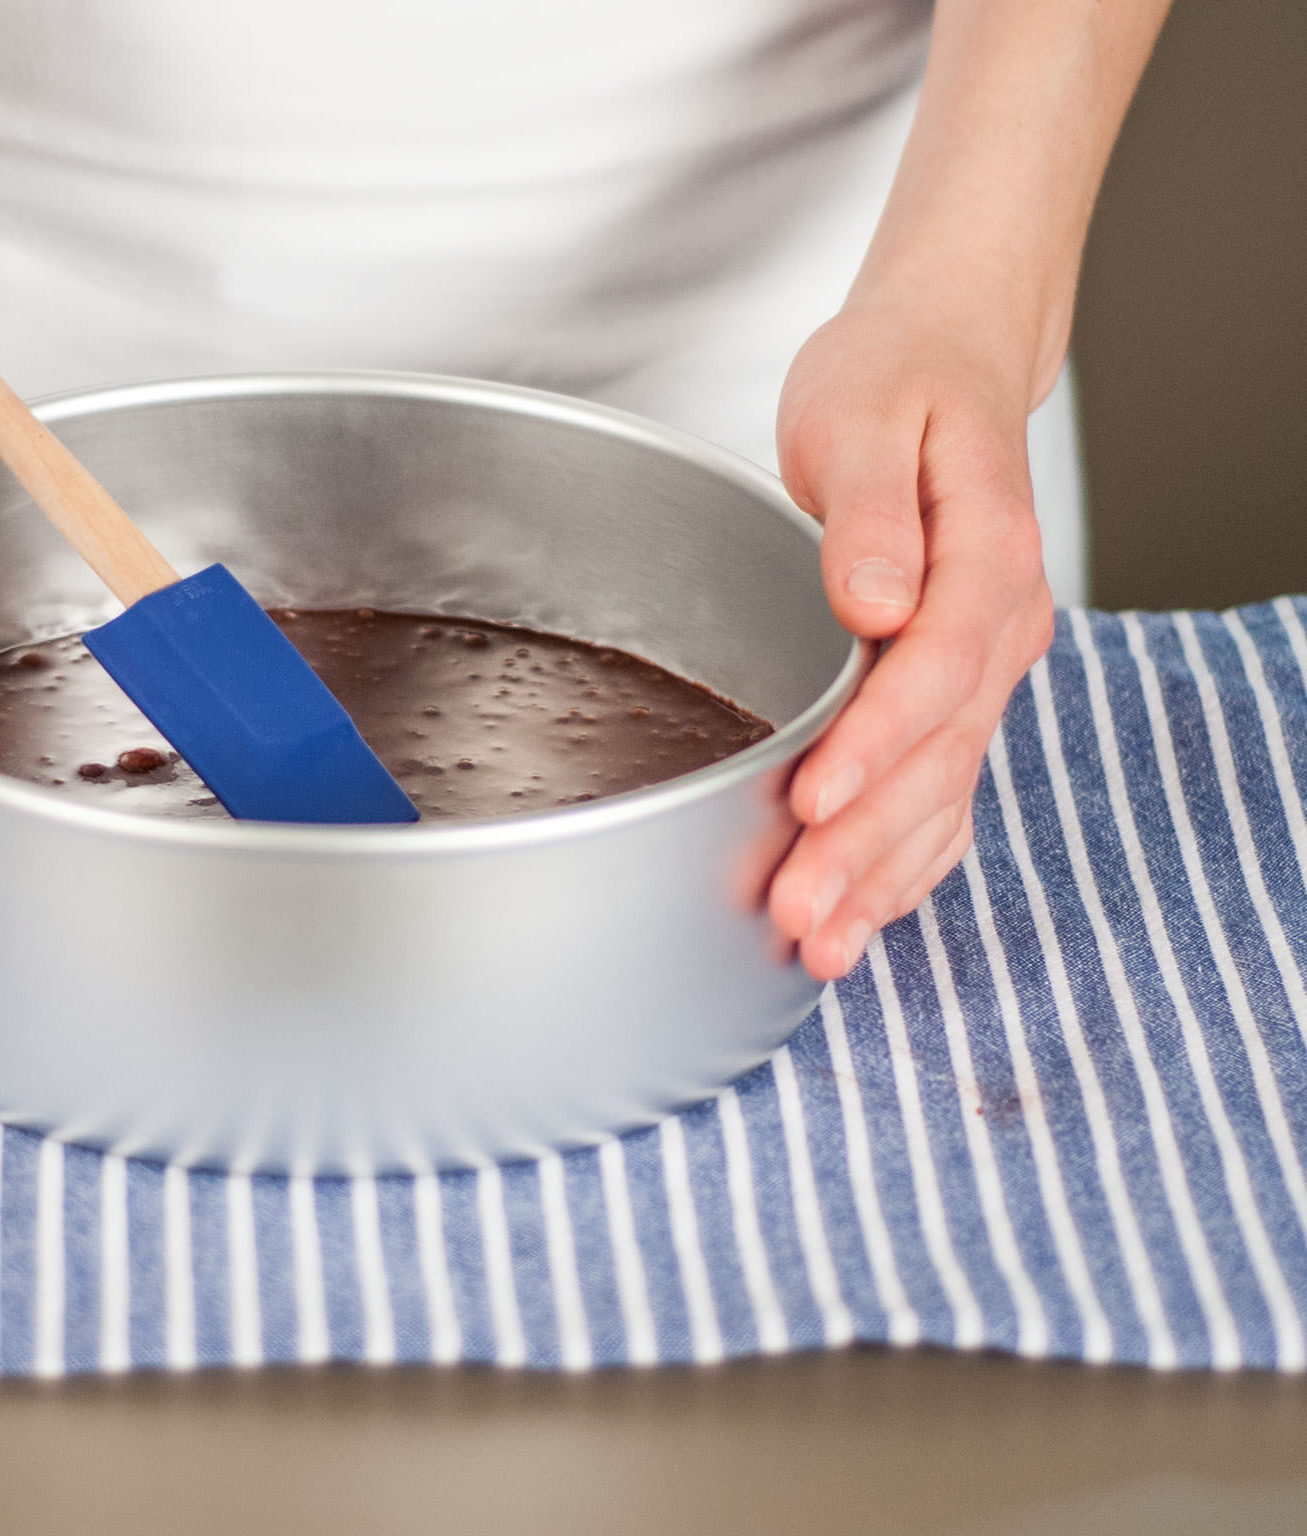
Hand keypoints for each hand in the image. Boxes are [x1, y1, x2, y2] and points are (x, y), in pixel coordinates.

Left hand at [766, 301, 1055, 979]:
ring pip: (942, 793)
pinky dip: (901, 862)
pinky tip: (859, 916)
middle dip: (865, 844)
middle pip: (939, 756)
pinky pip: (941, 793)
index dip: (875, 743)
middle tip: (796, 912)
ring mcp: (982, 669)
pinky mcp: (949, 692)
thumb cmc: (894, 379)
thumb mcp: (864, 417)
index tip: (814, 797)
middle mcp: (1001, 626)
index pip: (937, 670)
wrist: (941, 360)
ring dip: (880, 877)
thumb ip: (871, 513)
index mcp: (989, 556)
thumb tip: (874, 599)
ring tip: (817, 946)